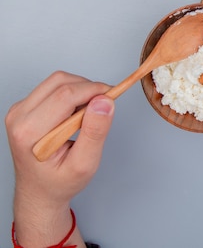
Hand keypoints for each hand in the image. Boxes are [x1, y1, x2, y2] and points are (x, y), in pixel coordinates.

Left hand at [5, 71, 114, 246]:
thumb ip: (95, 132)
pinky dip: (72, 94)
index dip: (94, 90)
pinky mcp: (25, 107)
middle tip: (103, 106)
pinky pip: (52, 87)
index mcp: (30, 132)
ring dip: (80, 89)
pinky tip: (77, 114)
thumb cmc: (59, 182)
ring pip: (57, 80)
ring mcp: (19, 111)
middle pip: (60, 82)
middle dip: (88, 88)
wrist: (40, 192)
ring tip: (89, 113)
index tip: (113, 96)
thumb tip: (105, 102)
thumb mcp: (84, 164)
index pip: (66, 95)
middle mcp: (19, 117)